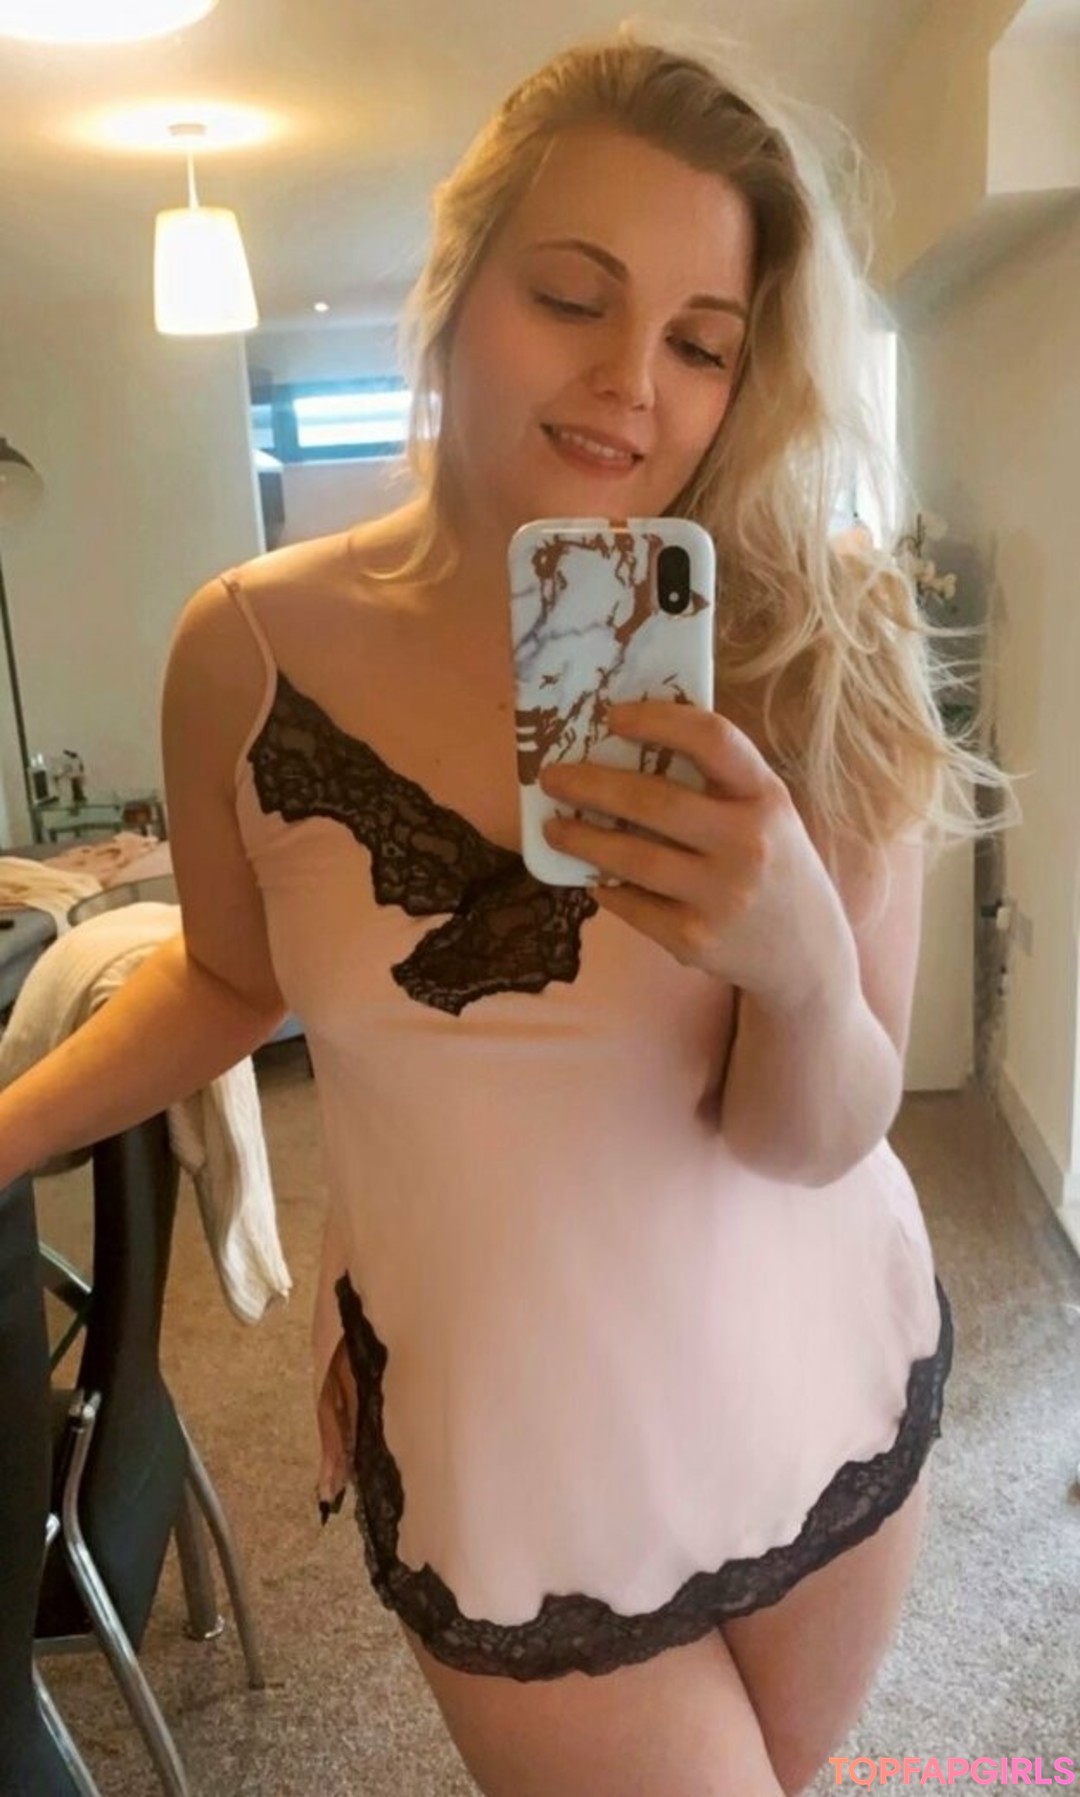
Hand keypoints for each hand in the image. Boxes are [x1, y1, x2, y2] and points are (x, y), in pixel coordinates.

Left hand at [538, 699, 855, 1011]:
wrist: (807, 956)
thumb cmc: (774, 866)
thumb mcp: (767, 814)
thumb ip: (718, 783)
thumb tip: (628, 747)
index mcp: (767, 798)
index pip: (712, 740)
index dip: (657, 720)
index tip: (612, 717)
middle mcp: (748, 844)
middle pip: (654, 802)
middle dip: (591, 786)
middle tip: (552, 777)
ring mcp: (721, 897)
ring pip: (632, 858)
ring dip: (581, 839)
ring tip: (553, 828)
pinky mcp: (694, 940)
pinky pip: (632, 904)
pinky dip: (604, 886)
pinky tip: (591, 875)